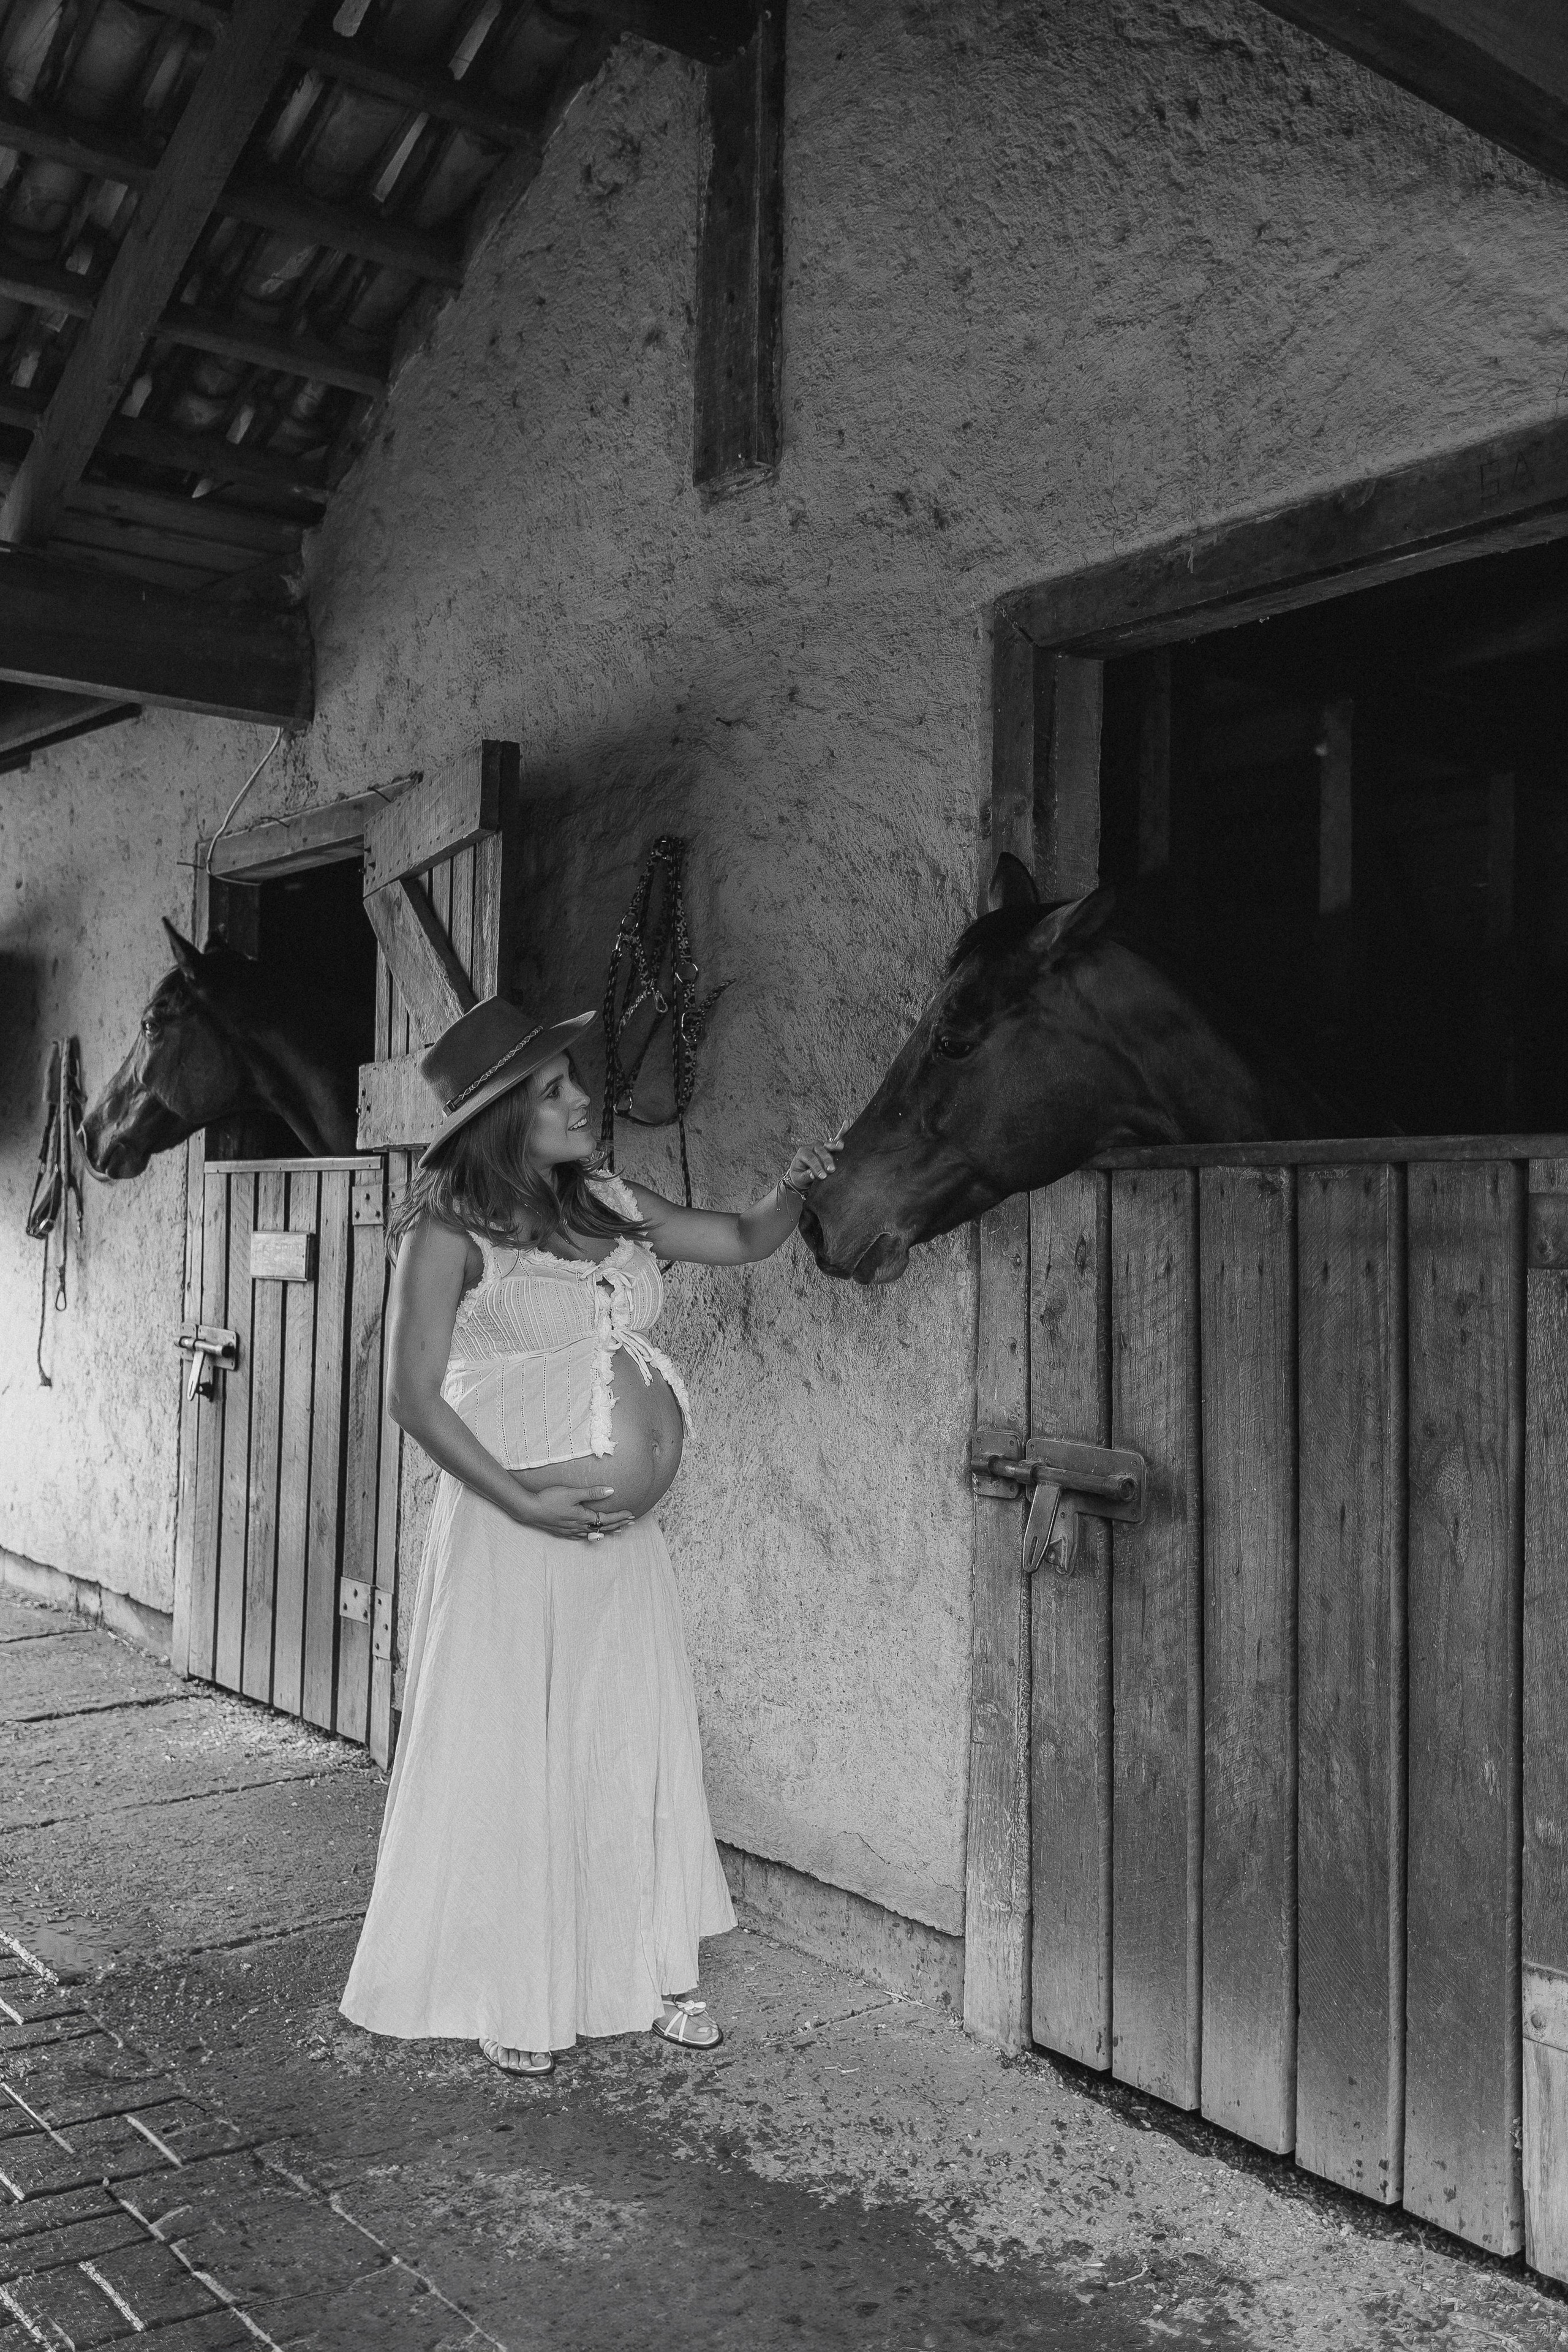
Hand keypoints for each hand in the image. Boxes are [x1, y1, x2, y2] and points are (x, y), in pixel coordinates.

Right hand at [513, 1481, 634, 1538]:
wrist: (529, 1509)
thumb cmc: (549, 1499)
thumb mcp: (572, 1493)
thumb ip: (592, 1492)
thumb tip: (611, 1490)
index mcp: (582, 1517)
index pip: (607, 1519)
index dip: (620, 1516)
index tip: (631, 1514)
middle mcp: (578, 1527)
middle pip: (602, 1528)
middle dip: (618, 1525)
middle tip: (631, 1523)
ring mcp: (569, 1530)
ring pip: (593, 1533)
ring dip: (607, 1531)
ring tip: (617, 1531)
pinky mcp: (562, 1531)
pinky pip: (581, 1535)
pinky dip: (591, 1535)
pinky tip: (591, 1535)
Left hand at [782, 1133, 842, 1195]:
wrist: (801, 1171)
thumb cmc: (799, 1175)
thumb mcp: (798, 1178)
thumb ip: (805, 1177)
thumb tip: (813, 1175)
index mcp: (802, 1153)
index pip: (811, 1159)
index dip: (817, 1167)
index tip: (823, 1176)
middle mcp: (810, 1147)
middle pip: (820, 1151)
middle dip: (826, 1160)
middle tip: (831, 1170)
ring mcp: (819, 1145)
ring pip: (827, 1146)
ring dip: (834, 1148)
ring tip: (840, 1149)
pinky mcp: (826, 1147)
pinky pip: (832, 1145)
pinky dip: (837, 1145)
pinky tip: (841, 1145)